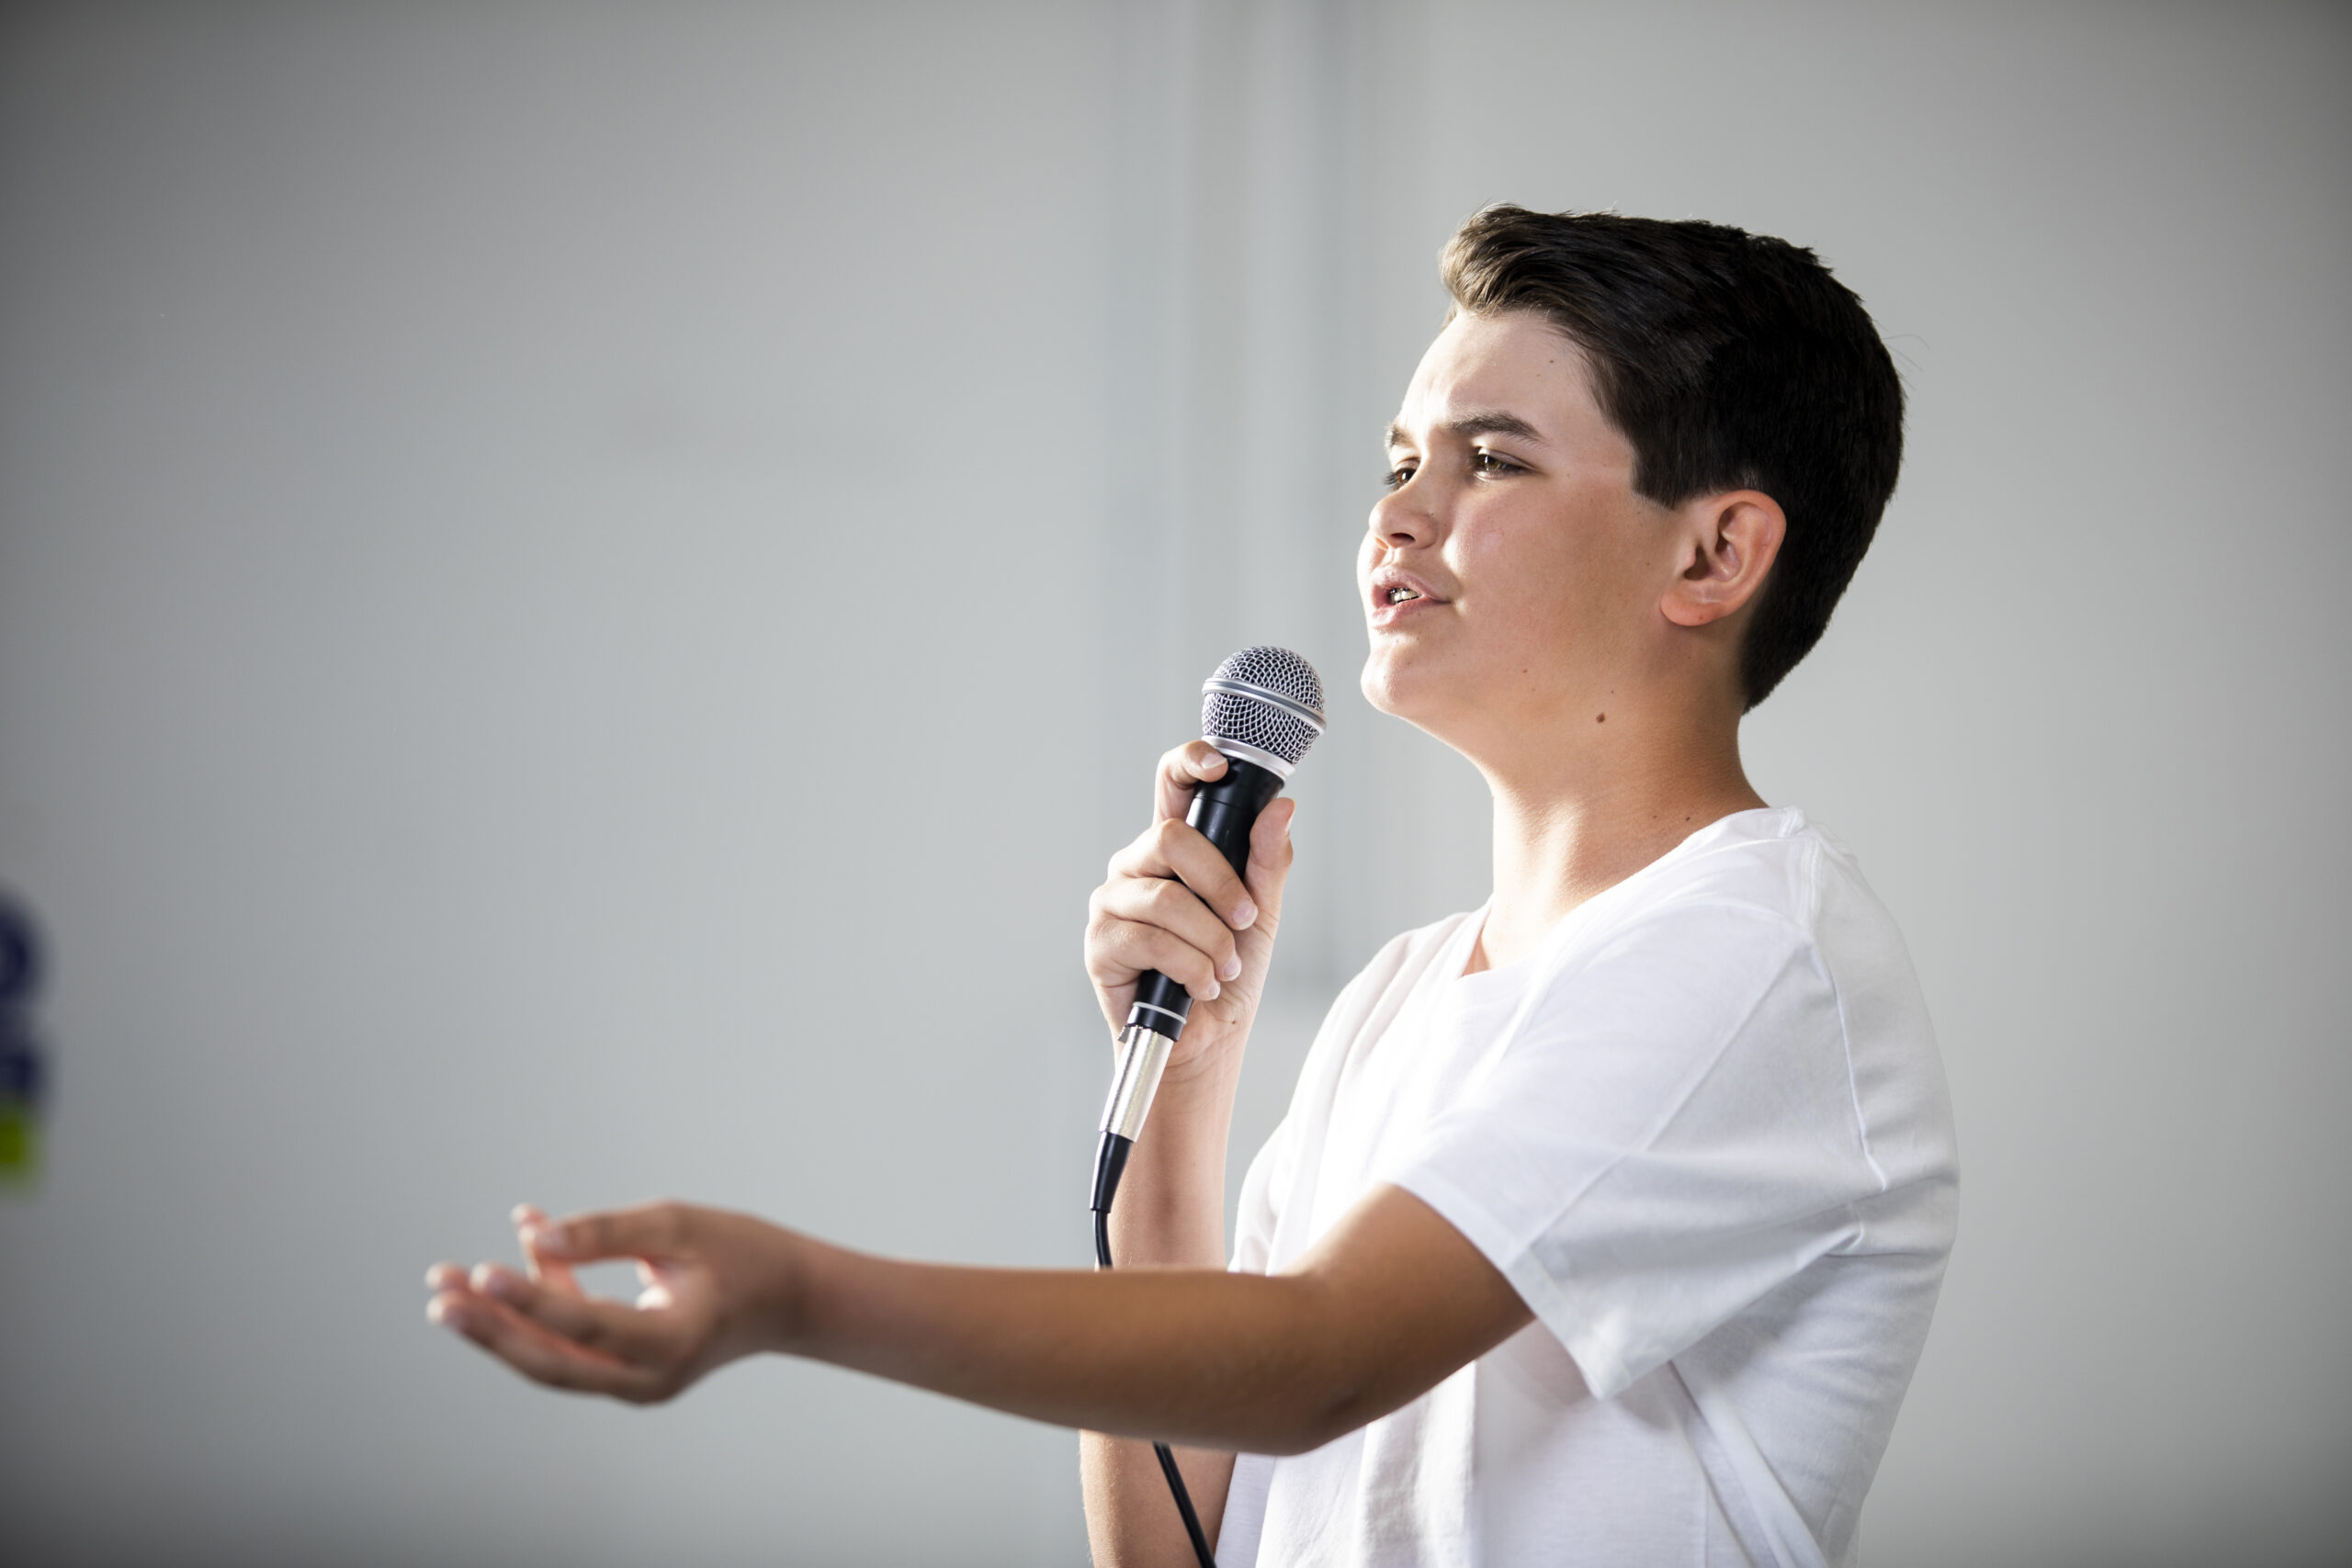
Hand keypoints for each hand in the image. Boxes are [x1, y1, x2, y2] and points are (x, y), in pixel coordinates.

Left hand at [425, 1200, 802, 1403]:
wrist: (790, 1299)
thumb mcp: (681, 1224)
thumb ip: (607, 1232)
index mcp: (673, 1343)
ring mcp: (636, 1385)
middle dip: (492, 1329)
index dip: (532, 1299)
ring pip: (552, 1359)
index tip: (482, 1272)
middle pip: (553, 1362)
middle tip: (441, 1295)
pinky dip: (542, 1304)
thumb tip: (533, 1234)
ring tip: (451, 1282)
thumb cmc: (743, 1253)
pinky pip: (569, 1344)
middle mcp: (649, 1380)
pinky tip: (516, 1256)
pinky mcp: (625, 1373)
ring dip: (502, 1321)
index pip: (587, 1326)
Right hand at [1084, 740, 1296, 1069]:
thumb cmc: (1228, 974)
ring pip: (1166, 896)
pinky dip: (1190, 967)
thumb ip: (1266, 861)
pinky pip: (1150, 939)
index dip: (1189, 762)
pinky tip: (1198, 985)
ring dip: (1211, 940)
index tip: (1218, 767)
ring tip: (1222, 968)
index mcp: (1174, 850)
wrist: (1207, 1042)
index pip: (1171, 784)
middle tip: (1244, 922)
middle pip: (1173, 838)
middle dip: (1221, 884)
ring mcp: (1113, 902)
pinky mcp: (1100, 944)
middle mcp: (1137, 866)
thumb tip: (1281, 809)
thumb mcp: (1261, 914)